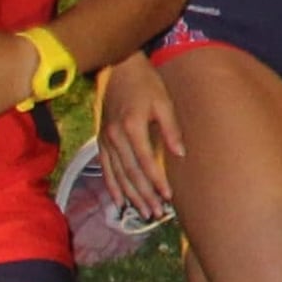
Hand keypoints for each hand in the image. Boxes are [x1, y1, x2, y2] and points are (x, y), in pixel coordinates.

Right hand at [94, 55, 184, 220]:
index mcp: (132, 126)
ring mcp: (105, 140)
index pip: (145, 161)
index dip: (156, 181)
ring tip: (143, 212)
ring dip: (131, 195)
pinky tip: (119, 201)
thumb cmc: (146, 83)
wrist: (119, 69)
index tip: (168, 196)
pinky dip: (112, 186)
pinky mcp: (101, 140)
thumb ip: (171, 129)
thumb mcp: (164, 101)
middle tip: (156, 212)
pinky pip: (105, 169)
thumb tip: (180, 153)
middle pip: (130, 173)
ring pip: (118, 175)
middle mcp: (115, 136)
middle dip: (144, 195)